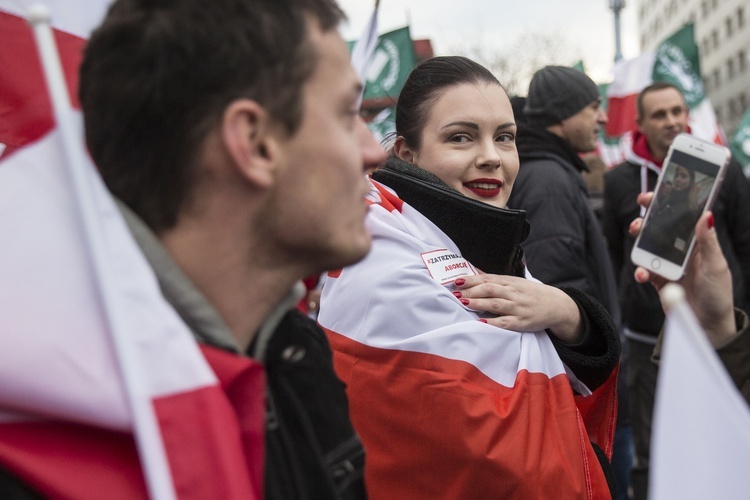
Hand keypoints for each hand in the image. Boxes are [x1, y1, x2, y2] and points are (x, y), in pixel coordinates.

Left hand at [454, 274, 582, 342]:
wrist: (557, 306)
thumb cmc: (531, 294)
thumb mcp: (516, 283)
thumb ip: (497, 281)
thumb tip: (475, 275)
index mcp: (510, 282)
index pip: (488, 279)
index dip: (471, 279)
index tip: (456, 281)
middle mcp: (513, 293)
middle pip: (490, 289)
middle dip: (472, 290)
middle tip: (456, 292)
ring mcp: (518, 308)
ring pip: (496, 303)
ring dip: (479, 303)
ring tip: (464, 302)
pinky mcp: (521, 322)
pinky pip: (505, 322)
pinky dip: (493, 321)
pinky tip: (481, 321)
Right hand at [629, 192, 734, 346]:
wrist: (708, 326)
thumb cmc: (718, 295)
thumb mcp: (716, 266)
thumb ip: (708, 241)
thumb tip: (706, 214)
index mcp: (698, 243)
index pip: (681, 218)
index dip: (667, 205)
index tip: (653, 196)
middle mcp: (682, 252)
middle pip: (659, 230)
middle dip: (646, 222)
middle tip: (638, 220)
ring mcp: (668, 266)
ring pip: (648, 248)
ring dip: (639, 244)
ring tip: (637, 244)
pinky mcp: (659, 281)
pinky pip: (645, 271)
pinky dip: (641, 272)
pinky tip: (643, 275)